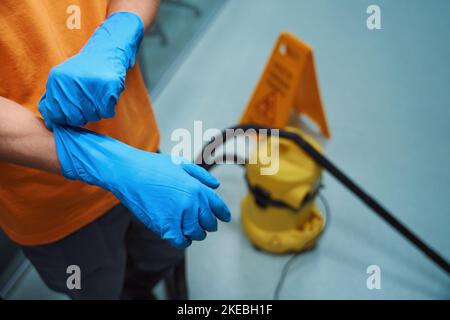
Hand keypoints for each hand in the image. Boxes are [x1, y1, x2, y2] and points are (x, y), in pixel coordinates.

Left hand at [39, 12, 143, 128]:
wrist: (105, 51)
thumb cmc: (84, 71)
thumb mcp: (62, 80)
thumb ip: (54, 99)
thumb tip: (50, 123)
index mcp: (56, 81)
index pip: (55, 115)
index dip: (65, 119)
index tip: (72, 114)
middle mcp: (71, 82)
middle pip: (75, 118)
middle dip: (82, 117)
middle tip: (87, 106)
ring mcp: (90, 84)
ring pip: (92, 116)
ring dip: (96, 112)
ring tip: (97, 97)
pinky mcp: (108, 86)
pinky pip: (106, 112)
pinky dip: (108, 109)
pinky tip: (106, 97)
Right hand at [53, 125, 230, 247]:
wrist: (129, 172)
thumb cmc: (153, 166)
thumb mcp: (181, 164)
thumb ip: (201, 176)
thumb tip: (215, 185)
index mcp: (197, 188)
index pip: (218, 207)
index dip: (223, 214)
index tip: (224, 218)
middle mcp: (191, 203)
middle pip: (209, 223)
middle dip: (208, 224)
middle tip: (205, 225)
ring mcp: (178, 216)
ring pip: (196, 234)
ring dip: (196, 233)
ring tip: (192, 230)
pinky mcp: (164, 226)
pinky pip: (180, 241)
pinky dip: (183, 241)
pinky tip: (182, 237)